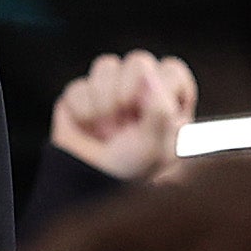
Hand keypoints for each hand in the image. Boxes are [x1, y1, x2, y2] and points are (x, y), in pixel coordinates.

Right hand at [48, 51, 200, 184]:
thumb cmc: (130, 174)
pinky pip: (79, 86)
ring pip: (107, 66)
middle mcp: (140, 93)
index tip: (152, 108)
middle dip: (128, 91)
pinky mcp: (79, 97)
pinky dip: (82, 110)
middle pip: (139, 61)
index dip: (162, 84)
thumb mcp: (155, 147)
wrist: (87, 189)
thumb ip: (158, 108)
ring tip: (104, 130)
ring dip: (104, 100)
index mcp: (168, 104)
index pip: (171, 71)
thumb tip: (148, 73)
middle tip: (123, 121)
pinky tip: (86, 129)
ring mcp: (108, 92)